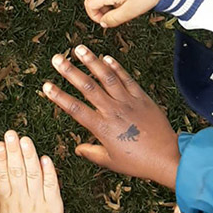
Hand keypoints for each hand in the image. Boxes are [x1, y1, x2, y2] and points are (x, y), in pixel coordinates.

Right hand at [0, 132, 65, 212]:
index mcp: (7, 202)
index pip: (2, 176)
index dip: (0, 159)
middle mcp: (22, 200)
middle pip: (16, 171)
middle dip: (13, 151)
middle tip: (10, 134)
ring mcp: (38, 202)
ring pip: (33, 174)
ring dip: (29, 156)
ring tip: (25, 140)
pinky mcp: (54, 205)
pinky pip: (51, 185)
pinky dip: (49, 171)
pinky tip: (45, 158)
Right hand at [43, 45, 179, 188]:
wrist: (167, 158)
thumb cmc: (138, 163)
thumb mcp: (111, 161)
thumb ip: (92, 152)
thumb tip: (77, 149)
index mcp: (102, 127)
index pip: (75, 109)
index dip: (59, 97)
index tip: (45, 86)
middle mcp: (112, 111)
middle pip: (88, 87)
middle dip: (70, 71)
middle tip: (56, 58)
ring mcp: (128, 102)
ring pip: (107, 77)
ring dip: (92, 61)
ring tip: (79, 49)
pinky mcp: (142, 98)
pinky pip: (127, 79)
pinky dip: (117, 67)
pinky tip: (106, 57)